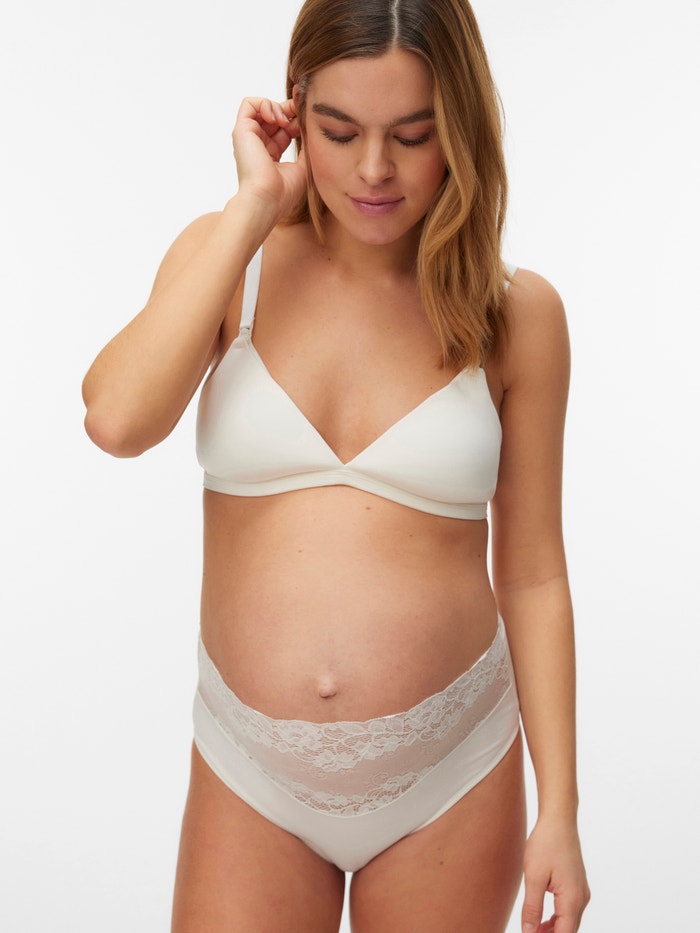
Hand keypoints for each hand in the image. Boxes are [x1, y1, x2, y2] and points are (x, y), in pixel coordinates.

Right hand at [231, 96, 306, 220]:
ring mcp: (249, 137)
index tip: (309, 118)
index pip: (286, 129)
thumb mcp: (303, 167)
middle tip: (302, 113)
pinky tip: (277, 118)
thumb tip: (312, 129)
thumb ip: (307, 147)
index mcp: (272, 155)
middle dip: (291, 110)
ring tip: (287, 120)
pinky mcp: (242, 130)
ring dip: (279, 107)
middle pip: (276, 116)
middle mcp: (259, 145)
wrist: (267, 199)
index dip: (298, 119)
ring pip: (263, 107)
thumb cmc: (284, 192)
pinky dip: (265, 104)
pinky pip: (249, 104)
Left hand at [521, 817, 589, 931]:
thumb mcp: (534, 876)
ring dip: (552, 930)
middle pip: (568, 930)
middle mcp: (581, 898)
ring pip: (569, 922)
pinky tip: (541, 919)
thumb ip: (532, 908)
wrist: (558, 819)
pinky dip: (557, 919)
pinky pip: (569, 910)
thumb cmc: (546, 843)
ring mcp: (581, 891)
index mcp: (572, 899)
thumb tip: (529, 932)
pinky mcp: (577, 885)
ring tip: (532, 930)